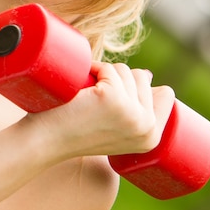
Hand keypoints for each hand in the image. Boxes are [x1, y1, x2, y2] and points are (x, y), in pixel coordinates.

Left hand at [33, 62, 175, 158]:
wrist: (44, 141)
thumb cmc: (73, 130)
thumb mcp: (114, 127)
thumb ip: (134, 108)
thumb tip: (148, 75)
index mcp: (152, 138)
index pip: (165, 95)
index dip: (140, 86)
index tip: (113, 98)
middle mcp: (148, 129)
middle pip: (142, 78)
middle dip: (116, 79)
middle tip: (92, 101)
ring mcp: (132, 114)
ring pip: (125, 71)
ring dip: (102, 74)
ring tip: (85, 97)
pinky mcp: (113, 99)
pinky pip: (108, 69)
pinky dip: (92, 70)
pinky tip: (80, 90)